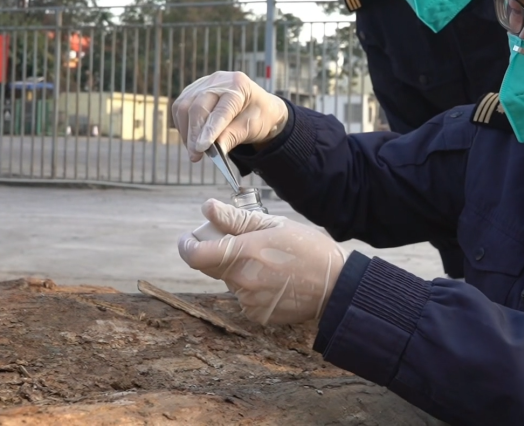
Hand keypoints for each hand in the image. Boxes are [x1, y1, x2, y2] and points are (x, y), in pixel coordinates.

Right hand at [172, 71, 288, 161]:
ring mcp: (204, 83)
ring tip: (194, 150)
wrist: (258, 108)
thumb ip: (232, 137)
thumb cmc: (258, 116)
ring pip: (184, 107)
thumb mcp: (251, 128)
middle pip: (198, 106)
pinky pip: (180, 108)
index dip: (210, 129)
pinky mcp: (193, 90)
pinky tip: (191, 139)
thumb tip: (215, 150)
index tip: (201, 147)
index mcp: (239, 85)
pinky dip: (183, 126)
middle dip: (194, 134)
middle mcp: (219, 80)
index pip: (221, 110)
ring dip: (186, 132)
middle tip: (195, 155)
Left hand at [178, 199, 348, 324]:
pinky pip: (244, 297)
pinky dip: (252, 287)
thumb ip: (236, 218)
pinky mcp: (258, 315)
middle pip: (210, 266)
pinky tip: (274, 279)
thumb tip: (207, 208)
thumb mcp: (275, 225)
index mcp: (245, 253)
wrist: (336, 286)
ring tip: (269, 262)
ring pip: (229, 281)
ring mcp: (250, 301)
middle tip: (240, 243)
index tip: (190, 238)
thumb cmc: (309, 248)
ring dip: (238, 270)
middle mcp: (243, 280)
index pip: (195, 255)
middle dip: (215, 252)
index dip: (187, 245)